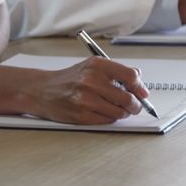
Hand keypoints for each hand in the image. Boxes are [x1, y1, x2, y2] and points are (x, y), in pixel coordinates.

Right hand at [24, 57, 144, 124]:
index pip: (130, 76)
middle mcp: (91, 80)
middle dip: (135, 105)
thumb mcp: (92, 66)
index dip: (140, 87)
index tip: (143, 94)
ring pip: (119, 112)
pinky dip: (110, 118)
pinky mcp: (81, 115)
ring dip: (122, 113)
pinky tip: (104, 113)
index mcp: (97, 65)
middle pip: (127, 98)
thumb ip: (116, 70)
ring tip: (118, 109)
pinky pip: (106, 120)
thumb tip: (139, 78)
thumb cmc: (70, 78)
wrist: (43, 90)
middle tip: (135, 107)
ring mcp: (85, 99)